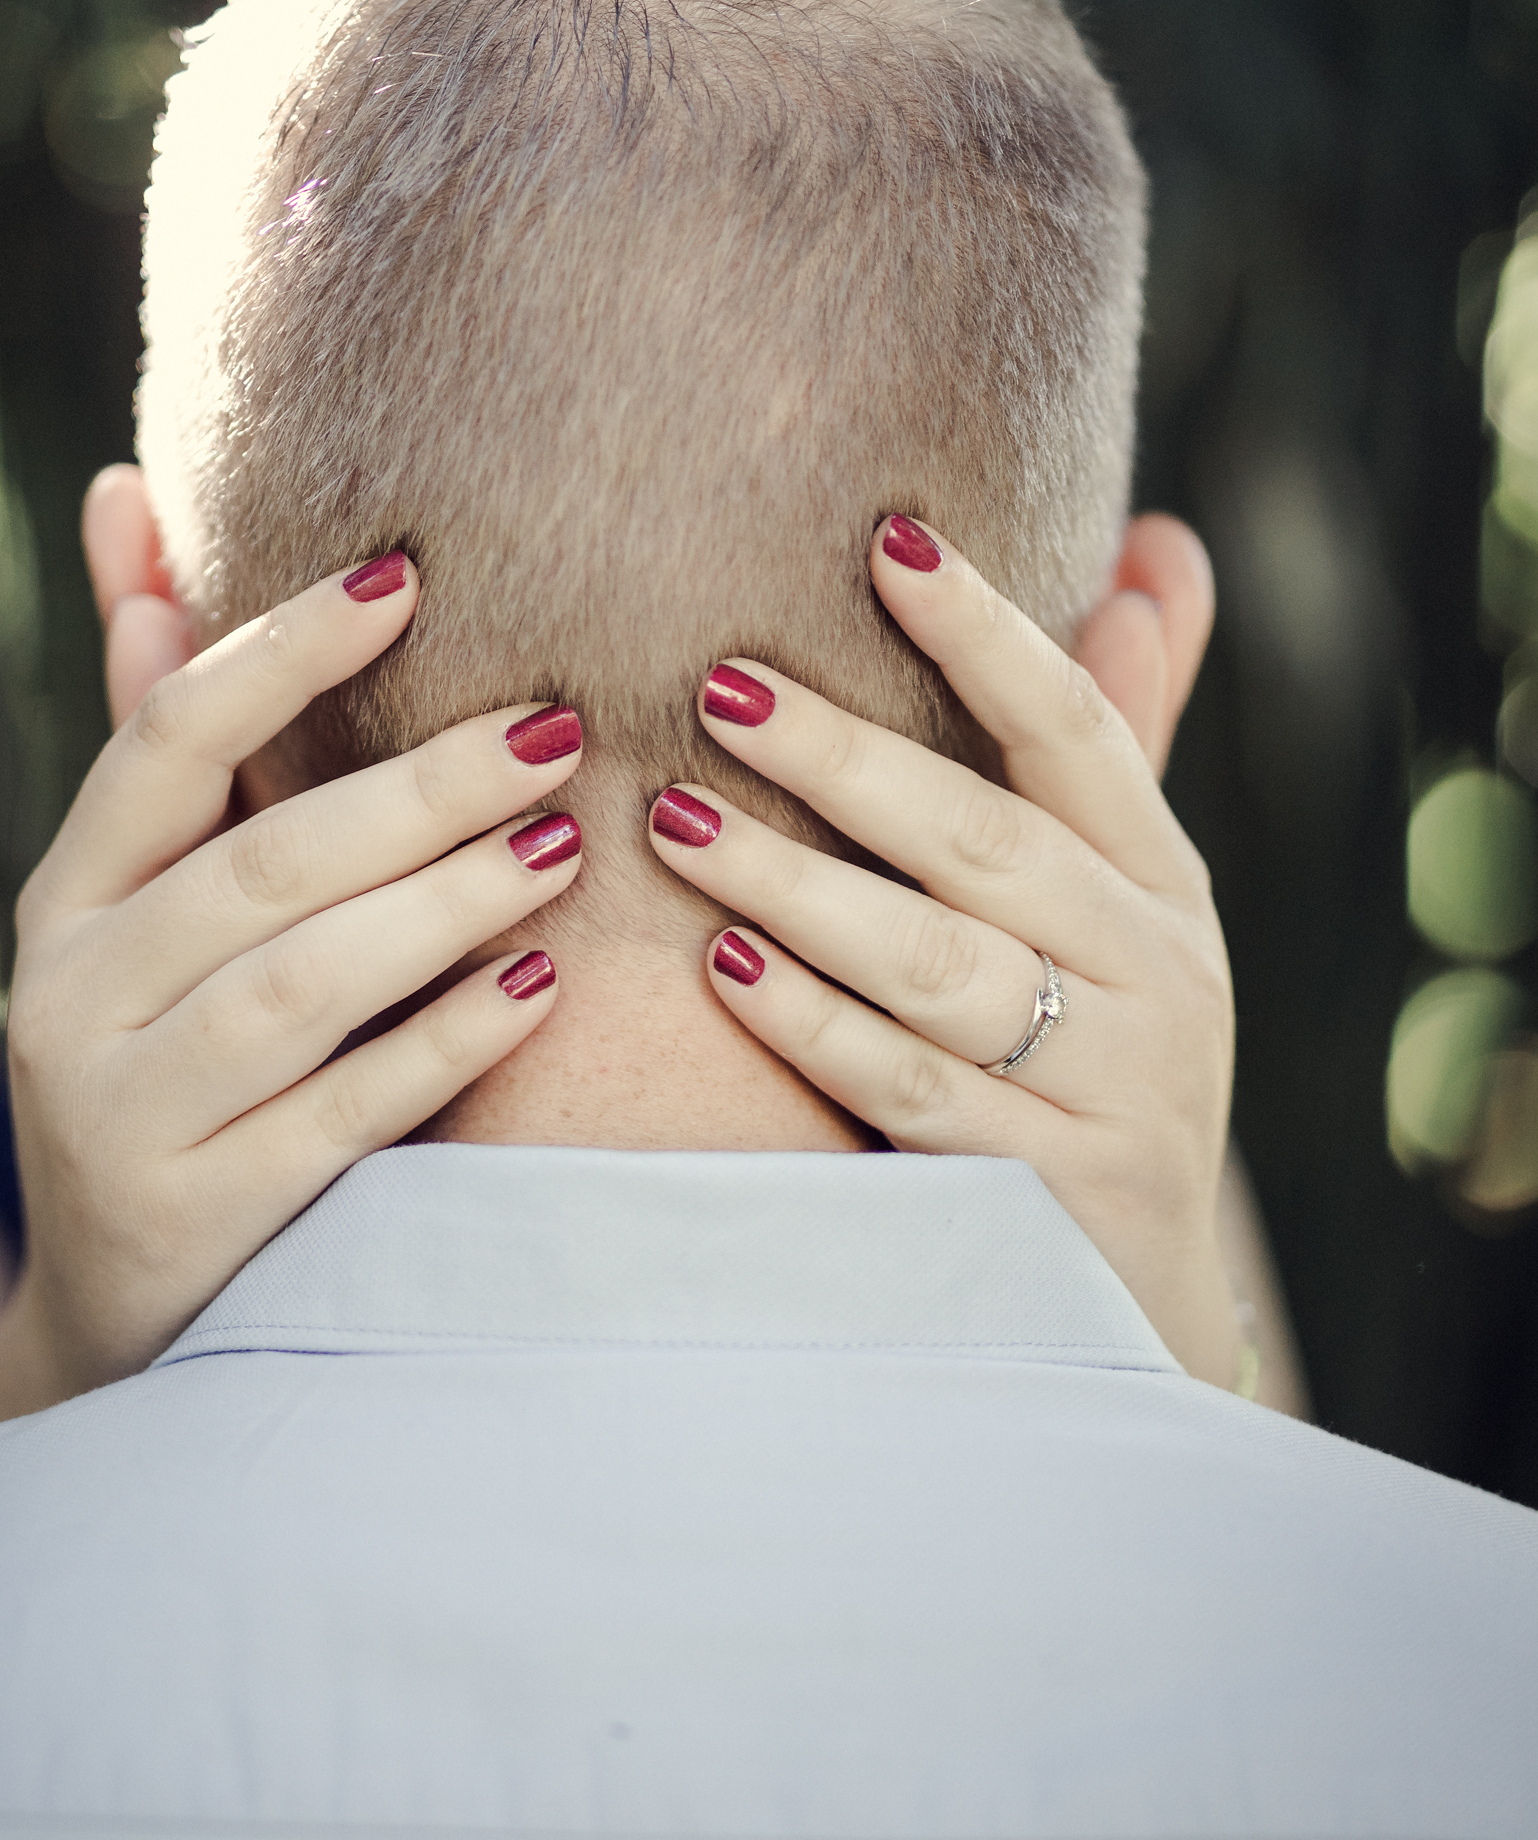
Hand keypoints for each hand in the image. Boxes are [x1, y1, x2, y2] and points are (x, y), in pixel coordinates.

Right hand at [0, 526, 583, 1428]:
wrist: (118, 1313)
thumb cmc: (164, 1054)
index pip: (165, 740)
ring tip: (564, 842)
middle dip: (419, 787)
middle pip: (263, 863)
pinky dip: (444, 1044)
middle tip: (558, 726)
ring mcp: (127, 1115)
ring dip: (443, 904)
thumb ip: (159, 722)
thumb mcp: (135, 904)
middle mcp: (74, 997)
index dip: (283, 650)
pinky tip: (540, 986)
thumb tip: (124, 497)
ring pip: (302, 983)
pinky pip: (342, 1114)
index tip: (408, 575)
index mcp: (65, 899)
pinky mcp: (200, 1218)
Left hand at [645, 516, 1240, 1386]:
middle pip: (985, 841)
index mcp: (1162, 883)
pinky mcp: (1042, 1193)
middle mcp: (1154, 975)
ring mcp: (1110, 1089)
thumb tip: (1153, 549)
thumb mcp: (1125, 907)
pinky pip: (909, 1091)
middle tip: (717, 688)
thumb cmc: (1092, 1058)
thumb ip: (1117, 739)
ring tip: (677, 820)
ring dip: (799, 886)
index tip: (889, 536)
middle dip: (847, 758)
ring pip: (937, 966)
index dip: (987, 632)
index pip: (1076, 730)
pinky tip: (723, 966)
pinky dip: (814, 1024)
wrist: (1118, 1303)